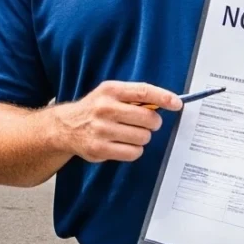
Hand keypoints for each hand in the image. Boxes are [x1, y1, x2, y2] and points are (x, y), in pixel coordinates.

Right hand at [47, 81, 181, 162]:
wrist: (66, 126)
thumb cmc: (95, 108)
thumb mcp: (109, 93)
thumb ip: (134, 96)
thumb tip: (166, 102)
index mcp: (110, 90)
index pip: (143, 91)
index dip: (164, 97)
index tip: (177, 103)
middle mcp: (105, 108)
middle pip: (148, 118)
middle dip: (153, 123)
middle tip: (147, 123)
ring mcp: (101, 130)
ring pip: (143, 137)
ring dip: (142, 137)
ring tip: (130, 134)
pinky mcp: (100, 148)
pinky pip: (133, 152)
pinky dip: (134, 150)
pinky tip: (124, 144)